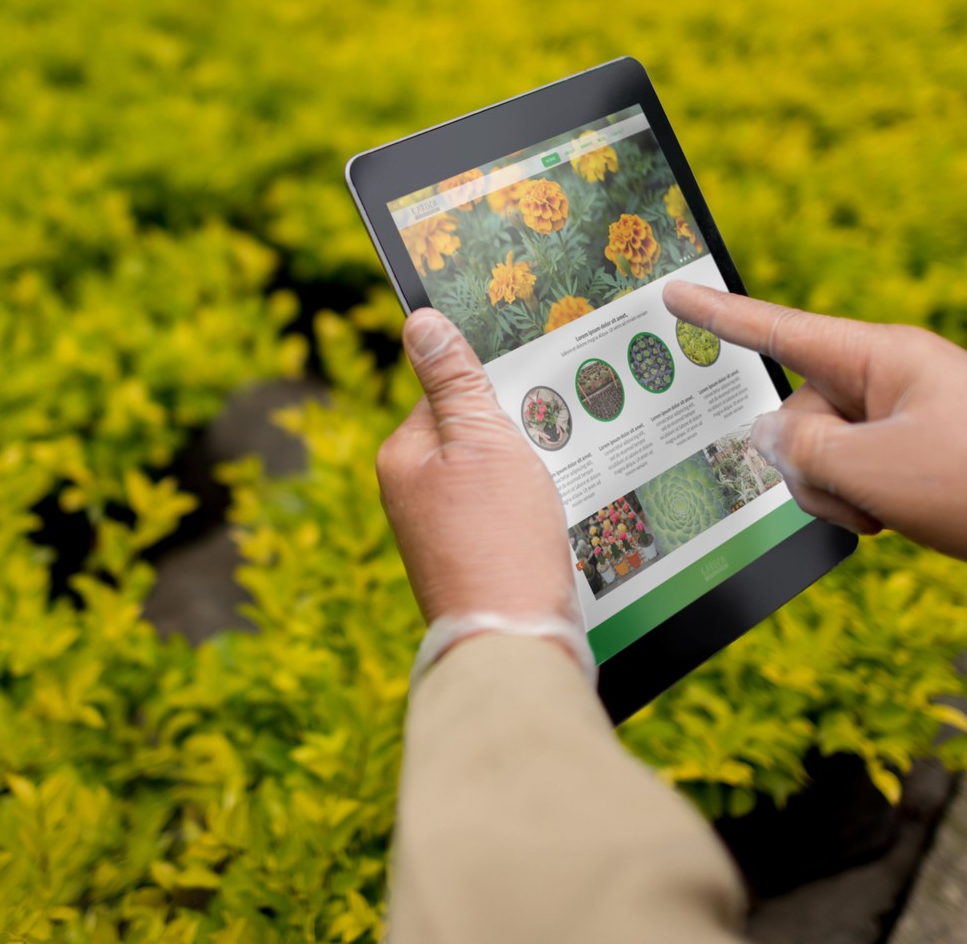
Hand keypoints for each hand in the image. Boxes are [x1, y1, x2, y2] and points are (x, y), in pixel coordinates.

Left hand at [377, 309, 575, 624]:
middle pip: (473, 434)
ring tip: (565, 478)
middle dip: (518, 430)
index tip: (536, 380)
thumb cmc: (497, 538)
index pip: (447, 391)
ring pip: (495, 475)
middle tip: (561, 432)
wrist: (514, 644)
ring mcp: (441, 532)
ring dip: (533, 471)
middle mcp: (412, 494)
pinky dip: (535, 509)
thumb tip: (419, 322)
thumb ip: (453, 381)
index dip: (493, 385)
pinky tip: (562, 514)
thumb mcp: (481, 441)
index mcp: (402, 457)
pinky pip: (507, 515)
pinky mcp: (473, 562)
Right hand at [664, 280, 966, 641]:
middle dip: (810, 462)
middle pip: (803, 409)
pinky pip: (871, 471)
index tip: (672, 294)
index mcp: (884, 355)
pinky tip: (911, 523)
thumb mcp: (877, 471)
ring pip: (833, 450)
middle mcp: (899, 376)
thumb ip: (802, 449)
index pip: (779, 329)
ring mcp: (920, 415)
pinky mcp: (938, 455)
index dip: (719, 316)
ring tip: (897, 515)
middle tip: (863, 498)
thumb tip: (773, 435)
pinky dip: (874, 501)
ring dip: (844, 491)